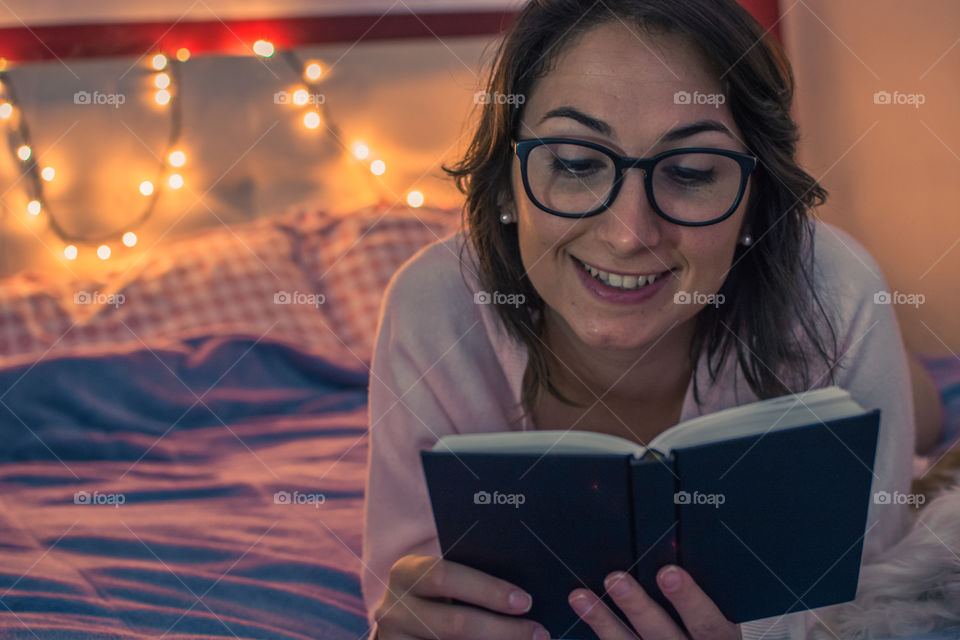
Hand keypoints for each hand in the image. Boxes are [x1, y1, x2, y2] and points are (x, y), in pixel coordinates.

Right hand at [374, 554, 549, 639]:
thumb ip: (469, 581)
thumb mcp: (440, 580)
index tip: (525, 601)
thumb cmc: (436, 594)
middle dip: (503, 630)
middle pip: (455, 623)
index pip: (445, 577)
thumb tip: (522, 596)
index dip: (487, 590)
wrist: (401, 621)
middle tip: (539, 633)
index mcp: (406, 573)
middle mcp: (393, 609)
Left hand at [568, 565, 740, 639]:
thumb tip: (670, 556)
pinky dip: (597, 635)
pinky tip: (575, 619)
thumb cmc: (708, 632)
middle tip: (615, 578)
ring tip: (580, 596)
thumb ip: (698, 598)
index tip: (668, 572)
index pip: (708, 622)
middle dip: (637, 607)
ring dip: (602, 622)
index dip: (689, 599)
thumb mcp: (718, 620)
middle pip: (662, 635)